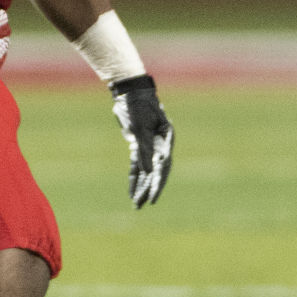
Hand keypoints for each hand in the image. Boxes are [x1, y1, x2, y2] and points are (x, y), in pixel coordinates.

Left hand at [110, 73, 172, 206]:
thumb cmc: (138, 106)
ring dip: (142, 186)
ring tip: (137, 204)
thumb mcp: (139, 128)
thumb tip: (148, 170)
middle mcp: (160, 145)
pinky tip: (132, 191)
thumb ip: (144, 149)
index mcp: (165, 140)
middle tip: (143, 204)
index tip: (153, 197)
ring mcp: (150, 146)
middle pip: (156, 172)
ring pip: (146, 171)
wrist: (130, 92)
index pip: (163, 167)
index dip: (158, 183)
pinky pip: (137, 165)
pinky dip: (134, 177)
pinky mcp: (139, 145)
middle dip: (149, 188)